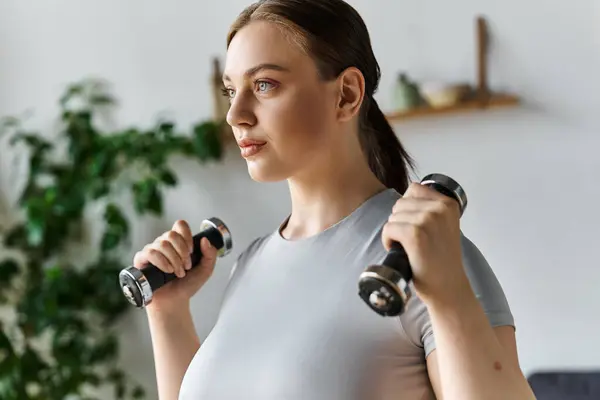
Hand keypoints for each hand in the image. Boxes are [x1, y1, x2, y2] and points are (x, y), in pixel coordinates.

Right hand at [132, 220, 217, 311]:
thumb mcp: (205, 270)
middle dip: (182, 252)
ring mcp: (152, 251)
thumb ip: (210, 255)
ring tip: (178, 273)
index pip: (180, 225)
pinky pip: (150, 252)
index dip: (186, 235)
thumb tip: (205, 240)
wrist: (175, 301)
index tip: (191, 251)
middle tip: (186, 266)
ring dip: (174, 260)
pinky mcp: (142, 260)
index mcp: (178, 242)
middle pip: (172, 234)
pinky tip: (168, 271)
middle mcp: (164, 244)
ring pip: (162, 244)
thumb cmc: (187, 285)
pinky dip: (162, 261)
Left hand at [381, 182, 469, 303]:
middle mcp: (439, 209)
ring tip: (406, 246)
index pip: (414, 188)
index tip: (415, 225)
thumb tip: (405, 198)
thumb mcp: (445, 225)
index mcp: (448, 204)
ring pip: (393, 216)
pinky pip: (388, 228)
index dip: (408, 207)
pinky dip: (388, 240)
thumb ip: (431, 208)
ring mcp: (428, 221)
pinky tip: (398, 250)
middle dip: (400, 220)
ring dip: (394, 232)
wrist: (448, 287)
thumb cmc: (442, 259)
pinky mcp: (415, 235)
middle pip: (400, 203)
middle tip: (410, 240)